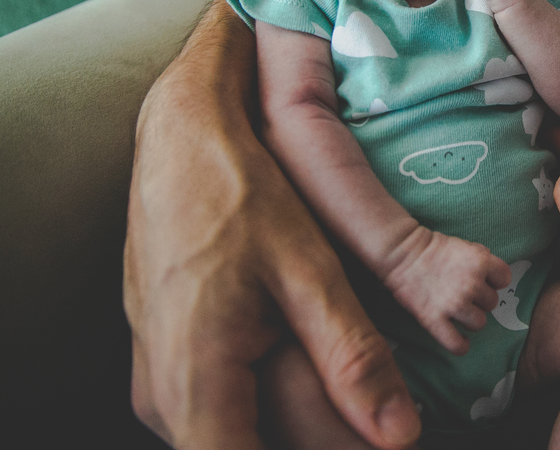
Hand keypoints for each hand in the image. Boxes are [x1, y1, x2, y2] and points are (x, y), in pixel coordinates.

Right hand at [124, 38, 421, 449]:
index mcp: (195, 383)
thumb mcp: (310, 273)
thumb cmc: (240, 193)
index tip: (377, 443)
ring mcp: (158, 386)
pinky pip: (223, 413)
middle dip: (328, 440)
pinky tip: (324, 375)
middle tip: (384, 413)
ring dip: (308, 425)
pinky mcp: (167, 369)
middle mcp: (164, 400)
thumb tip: (401, 437)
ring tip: (367, 396)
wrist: (179, 140)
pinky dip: (277, 406)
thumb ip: (352, 360)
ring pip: (241, 436)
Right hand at [380, 226, 511, 354]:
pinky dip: (461, 345)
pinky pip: (457, 344)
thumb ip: (481, 258)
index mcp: (480, 261)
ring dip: (471, 319)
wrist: (402, 253)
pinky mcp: (435, 320)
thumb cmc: (432, 248)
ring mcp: (454, 304)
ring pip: (479, 323)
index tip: (484, 281)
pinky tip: (460, 340)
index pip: (504, 278)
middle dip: (480, 300)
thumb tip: (493, 274)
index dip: (495, 281)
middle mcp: (471, 284)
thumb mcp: (464, 244)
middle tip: (464, 294)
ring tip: (458, 313)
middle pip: (492, 303)